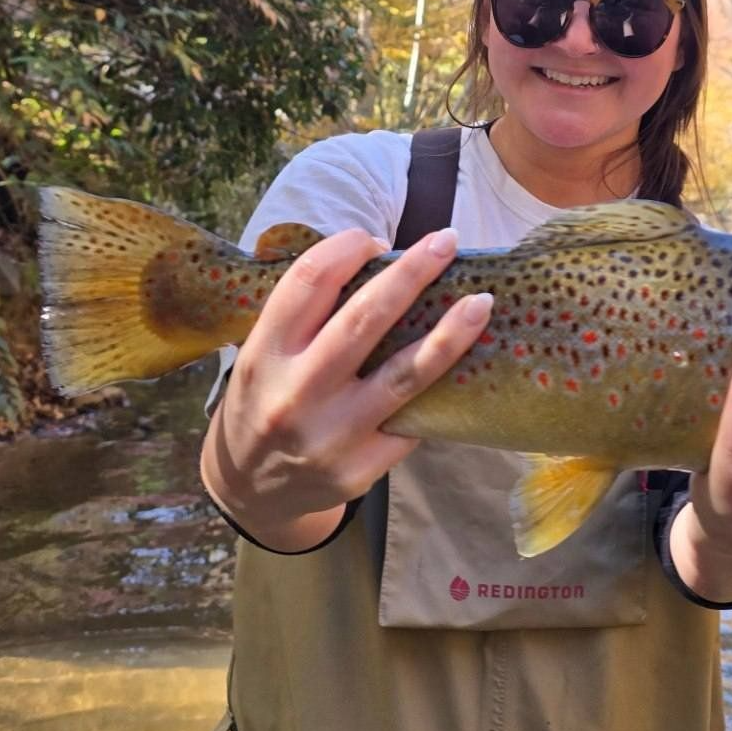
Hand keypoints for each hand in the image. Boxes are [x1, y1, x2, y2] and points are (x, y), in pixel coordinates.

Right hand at [201, 225, 492, 550]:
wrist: (250, 490)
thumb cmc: (266, 402)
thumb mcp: (263, 355)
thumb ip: (306, 317)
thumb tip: (382, 264)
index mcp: (266, 354)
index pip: (310, 282)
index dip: (347, 248)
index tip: (375, 239)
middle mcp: (296, 393)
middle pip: (364, 318)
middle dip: (412, 273)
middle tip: (445, 242)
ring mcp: (331, 435)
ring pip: (404, 373)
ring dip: (449, 333)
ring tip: (481, 302)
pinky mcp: (360, 469)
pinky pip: (411, 420)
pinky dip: (435, 389)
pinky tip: (461, 365)